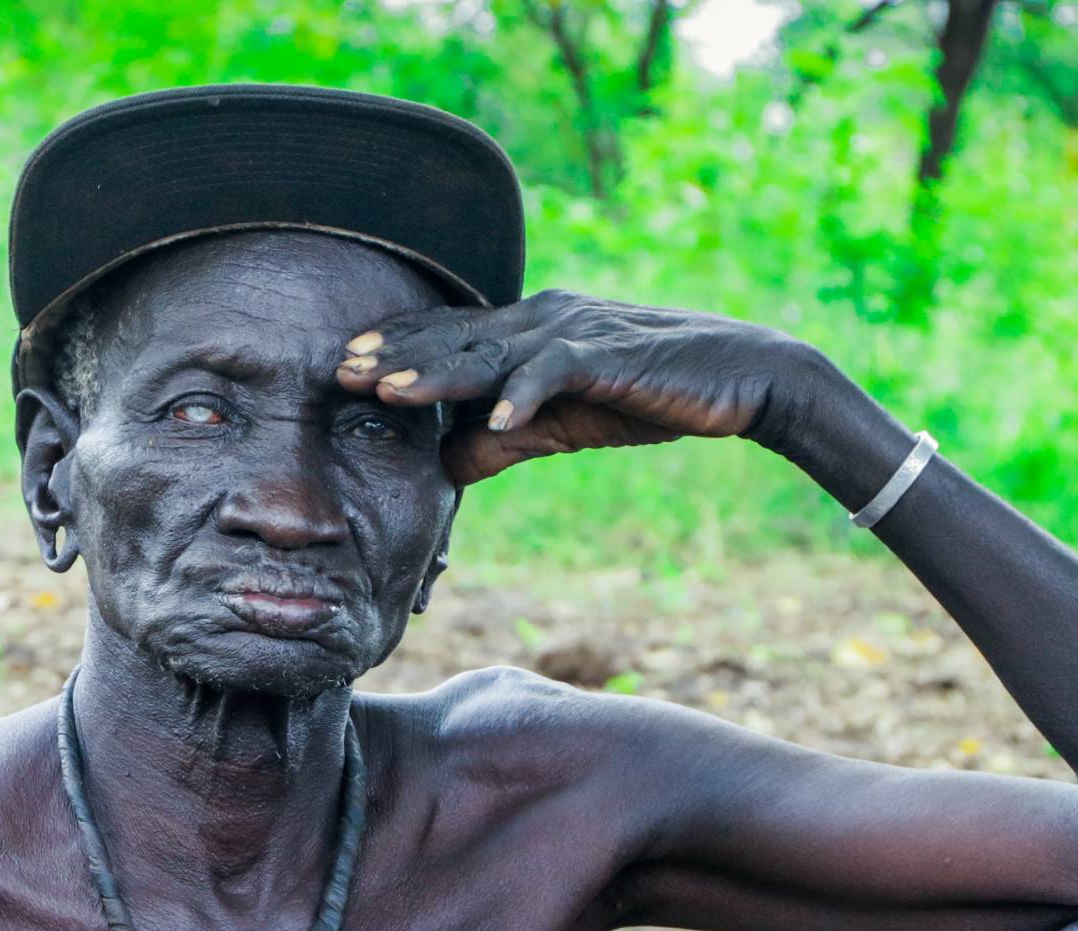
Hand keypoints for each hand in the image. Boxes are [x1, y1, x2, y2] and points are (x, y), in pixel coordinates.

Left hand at [333, 289, 823, 485]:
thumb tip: (444, 464)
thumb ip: (504, 440)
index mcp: (529, 330)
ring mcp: (575, 331)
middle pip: (456, 336)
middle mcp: (544, 319)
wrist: (739, 379)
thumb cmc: (647, 397)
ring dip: (439, 371)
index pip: (449, 336)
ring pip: (492, 349)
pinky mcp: (610, 352)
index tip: (344, 369)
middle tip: (339, 371)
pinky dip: (527, 396)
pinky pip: (558, 372)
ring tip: (389, 393)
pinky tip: (497, 421)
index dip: (397, 350)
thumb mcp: (563, 426)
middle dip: (396, 354)